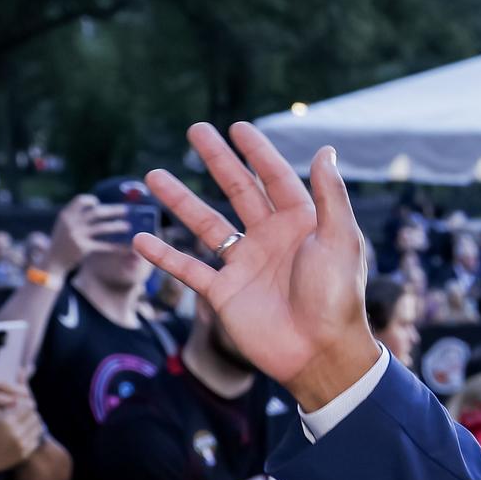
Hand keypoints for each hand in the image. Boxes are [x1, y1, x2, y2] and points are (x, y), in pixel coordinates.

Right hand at [0, 397, 44, 473]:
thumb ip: (8, 411)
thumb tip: (22, 402)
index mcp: (7, 421)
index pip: (26, 408)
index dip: (25, 407)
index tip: (23, 408)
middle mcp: (16, 432)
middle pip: (35, 417)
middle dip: (31, 415)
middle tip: (26, 416)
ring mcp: (21, 444)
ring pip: (38, 427)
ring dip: (33, 424)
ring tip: (26, 425)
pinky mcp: (24, 453)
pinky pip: (35, 440)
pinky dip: (31, 436)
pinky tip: (24, 436)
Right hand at [46, 194, 131, 275]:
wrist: (52, 262)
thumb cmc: (62, 242)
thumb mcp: (64, 226)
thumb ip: (76, 217)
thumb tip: (99, 208)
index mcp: (66, 215)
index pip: (80, 200)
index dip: (91, 200)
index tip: (99, 203)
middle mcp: (71, 223)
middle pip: (96, 212)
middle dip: (113, 210)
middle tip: (126, 210)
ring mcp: (77, 235)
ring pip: (102, 228)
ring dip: (117, 226)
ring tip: (128, 226)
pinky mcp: (83, 248)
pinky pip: (103, 245)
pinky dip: (116, 246)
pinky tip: (125, 247)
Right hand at [138, 123, 375, 404]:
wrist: (319, 352)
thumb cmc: (338, 296)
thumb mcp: (340, 239)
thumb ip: (330, 196)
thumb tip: (325, 150)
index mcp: (301, 222)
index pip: (275, 177)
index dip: (257, 152)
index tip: (238, 127)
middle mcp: (270, 238)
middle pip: (238, 190)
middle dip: (217, 160)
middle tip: (195, 130)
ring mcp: (245, 264)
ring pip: (206, 223)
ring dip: (180, 200)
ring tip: (153, 174)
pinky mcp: (225, 293)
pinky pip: (189, 268)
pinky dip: (164, 255)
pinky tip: (140, 238)